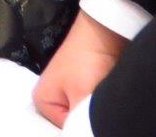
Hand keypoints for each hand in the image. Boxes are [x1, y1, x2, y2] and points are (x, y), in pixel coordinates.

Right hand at [33, 11, 126, 126]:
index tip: (100, 122)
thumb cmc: (87, 62)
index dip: (85, 130)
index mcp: (42, 102)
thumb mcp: (82, 97)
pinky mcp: (86, 86)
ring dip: (98, 113)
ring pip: (86, 115)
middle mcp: (53, 99)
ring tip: (111, 109)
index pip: (67, 132)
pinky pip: (93, 105)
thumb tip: (85, 133)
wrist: (106, 29)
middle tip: (106, 116)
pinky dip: (103, 105)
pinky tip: (113, 103)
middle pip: (75, 123)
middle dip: (90, 122)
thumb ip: (80, 125)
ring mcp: (70, 92)